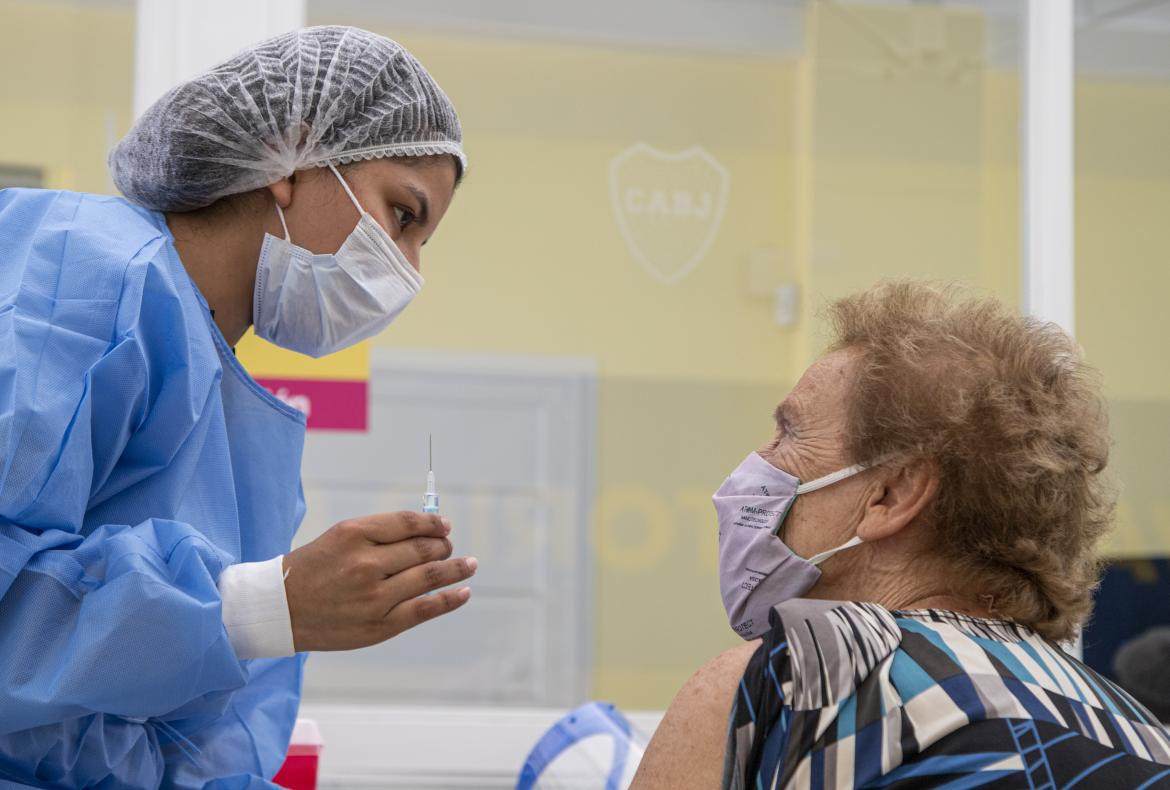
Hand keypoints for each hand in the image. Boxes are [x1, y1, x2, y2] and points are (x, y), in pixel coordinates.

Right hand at [283, 512, 475, 651]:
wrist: (279, 610)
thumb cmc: (313, 568)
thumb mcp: (339, 537)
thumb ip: (380, 532)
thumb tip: (429, 529)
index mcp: (354, 534)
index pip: (409, 523)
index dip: (433, 523)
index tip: (444, 526)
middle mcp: (366, 564)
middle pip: (423, 549)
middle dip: (443, 546)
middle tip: (448, 546)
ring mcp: (374, 597)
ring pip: (429, 576)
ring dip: (456, 568)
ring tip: (469, 564)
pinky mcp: (379, 625)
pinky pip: (424, 609)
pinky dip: (450, 599)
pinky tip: (463, 592)